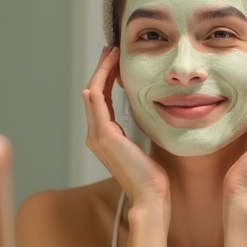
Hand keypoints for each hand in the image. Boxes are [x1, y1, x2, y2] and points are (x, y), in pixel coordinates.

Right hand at [83, 46, 169, 210]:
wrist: (151, 196)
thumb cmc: (153, 177)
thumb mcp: (145, 146)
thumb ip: (139, 130)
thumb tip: (150, 112)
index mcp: (104, 138)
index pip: (101, 100)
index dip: (106, 78)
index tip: (116, 60)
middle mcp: (95, 136)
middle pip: (93, 93)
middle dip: (102, 69)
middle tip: (111, 49)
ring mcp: (97, 136)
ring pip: (92, 93)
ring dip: (101, 70)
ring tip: (111, 53)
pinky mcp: (104, 136)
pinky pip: (97, 102)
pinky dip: (101, 82)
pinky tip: (108, 68)